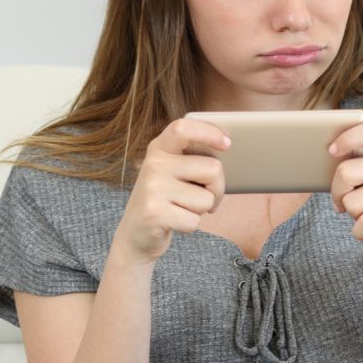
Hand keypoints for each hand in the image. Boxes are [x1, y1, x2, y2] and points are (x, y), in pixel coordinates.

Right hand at [113, 117, 227, 266]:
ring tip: (181, 207)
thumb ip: (194, 157)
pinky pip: (194, 220)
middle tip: (204, 195)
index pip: (183, 129)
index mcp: (159, 148)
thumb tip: (228, 148)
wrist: (135, 232)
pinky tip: (174, 221)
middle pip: (213, 169)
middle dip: (217, 187)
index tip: (227, 144)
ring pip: (206, 198)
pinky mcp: (154, 214)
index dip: (208, 132)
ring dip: (201, 209)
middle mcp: (154, 164)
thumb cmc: (167, 197)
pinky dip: (190, 225)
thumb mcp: (174, 171)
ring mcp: (152, 189)